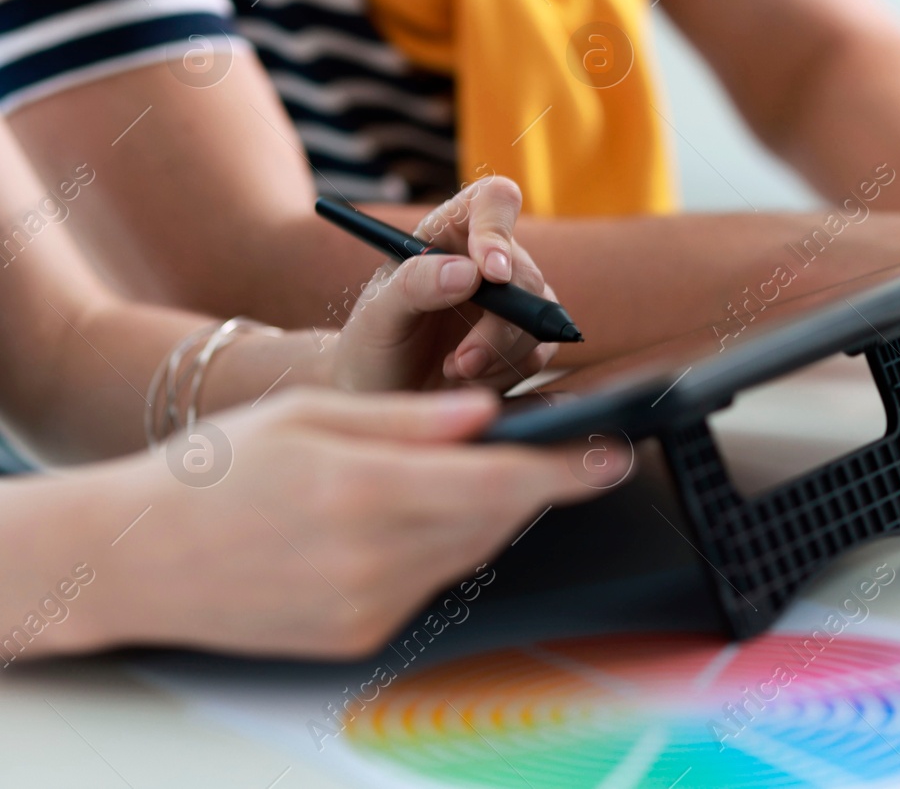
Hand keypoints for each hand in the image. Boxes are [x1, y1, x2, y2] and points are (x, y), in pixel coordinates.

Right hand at [79, 389, 611, 658]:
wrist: (134, 560)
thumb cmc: (214, 471)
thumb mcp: (311, 415)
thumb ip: (409, 418)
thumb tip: (487, 413)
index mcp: (359, 490)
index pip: (498, 484)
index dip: (567, 471)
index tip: (614, 453)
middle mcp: (369, 559)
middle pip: (496, 521)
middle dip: (535, 484)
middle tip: (558, 450)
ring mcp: (365, 606)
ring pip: (470, 553)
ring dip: (493, 513)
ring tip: (481, 471)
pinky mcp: (359, 636)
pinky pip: (433, 583)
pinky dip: (447, 545)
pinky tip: (422, 514)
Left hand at [330, 177, 560, 391]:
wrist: (382, 396)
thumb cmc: (372, 347)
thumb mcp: (376, 315)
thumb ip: (414, 284)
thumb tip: (470, 272)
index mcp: (448, 233)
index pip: (493, 201)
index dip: (498, 229)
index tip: (491, 274)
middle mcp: (487, 259)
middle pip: (524, 272)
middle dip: (497, 325)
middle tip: (461, 361)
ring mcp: (513, 298)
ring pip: (539, 316)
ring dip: (500, 354)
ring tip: (453, 370)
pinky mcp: (527, 337)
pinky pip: (541, 350)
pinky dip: (509, 371)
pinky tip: (472, 377)